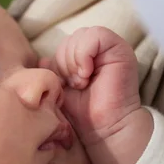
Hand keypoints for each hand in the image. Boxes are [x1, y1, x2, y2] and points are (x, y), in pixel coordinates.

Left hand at [39, 26, 140, 145]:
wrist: (103, 128)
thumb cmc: (83, 113)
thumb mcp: (60, 89)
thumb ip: (53, 72)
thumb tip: (42, 60)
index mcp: (87, 57)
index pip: (64, 44)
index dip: (58, 63)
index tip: (66, 85)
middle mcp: (100, 50)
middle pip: (71, 38)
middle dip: (65, 62)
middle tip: (75, 84)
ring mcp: (111, 48)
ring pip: (81, 35)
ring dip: (74, 61)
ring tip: (81, 82)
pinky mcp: (120, 49)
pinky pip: (96, 35)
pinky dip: (84, 54)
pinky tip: (87, 75)